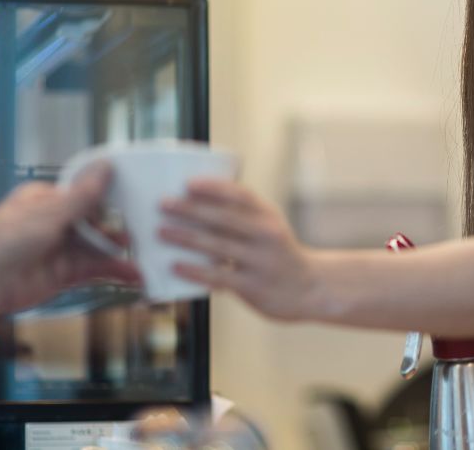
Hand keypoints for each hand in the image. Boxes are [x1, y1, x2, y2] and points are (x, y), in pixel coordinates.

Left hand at [0, 163, 140, 313]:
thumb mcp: (51, 212)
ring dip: (120, 252)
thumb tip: (105, 165)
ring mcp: (59, 249)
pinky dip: (114, 271)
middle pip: (95, 222)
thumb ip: (83, 194)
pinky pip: (94, 269)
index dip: (109, 196)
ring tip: (146, 256)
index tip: (135, 196)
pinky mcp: (64, 274)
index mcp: (45, 200)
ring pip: (98, 247)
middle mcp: (54, 223)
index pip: (83, 193)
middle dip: (119, 227)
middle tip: (146, 229)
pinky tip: (134, 274)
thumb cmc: (7, 240)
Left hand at [159, 179, 313, 320]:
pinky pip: (218, 276)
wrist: (311, 288)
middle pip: (224, 218)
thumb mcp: (270, 228)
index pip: (241, 195)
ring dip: (186, 237)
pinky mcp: (253, 286)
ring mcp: (261, 261)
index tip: (188, 184)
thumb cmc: (279, 254)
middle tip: (163, 204)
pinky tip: (175, 266)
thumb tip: (195, 204)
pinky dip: (194, 270)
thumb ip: (242, 216)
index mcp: (269, 216)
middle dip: (190, 210)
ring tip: (161, 231)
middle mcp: (267, 236)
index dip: (214, 188)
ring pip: (217, 246)